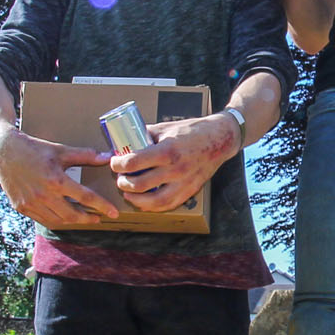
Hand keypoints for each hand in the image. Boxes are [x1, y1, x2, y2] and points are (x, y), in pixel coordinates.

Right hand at [0, 128, 117, 228]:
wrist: (4, 152)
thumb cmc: (34, 149)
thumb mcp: (60, 150)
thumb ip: (85, 156)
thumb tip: (107, 157)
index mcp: (56, 180)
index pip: (85, 198)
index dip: (102, 206)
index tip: (114, 213)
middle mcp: (44, 195)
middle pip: (73, 215)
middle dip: (88, 218)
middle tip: (98, 217)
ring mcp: (32, 204)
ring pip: (58, 221)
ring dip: (74, 221)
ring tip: (83, 217)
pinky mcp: (22, 208)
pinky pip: (44, 220)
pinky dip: (57, 221)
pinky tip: (64, 216)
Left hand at [109, 113, 239, 212]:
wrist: (219, 140)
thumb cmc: (191, 131)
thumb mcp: (165, 128)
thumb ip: (145, 135)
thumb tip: (124, 142)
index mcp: (167, 150)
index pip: (134, 162)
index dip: (118, 164)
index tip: (115, 162)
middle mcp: (175, 169)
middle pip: (140, 184)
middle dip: (123, 183)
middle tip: (120, 177)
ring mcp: (184, 183)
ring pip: (153, 201)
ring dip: (135, 199)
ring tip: (128, 192)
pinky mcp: (189, 191)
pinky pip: (168, 205)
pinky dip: (152, 207)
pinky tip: (144, 201)